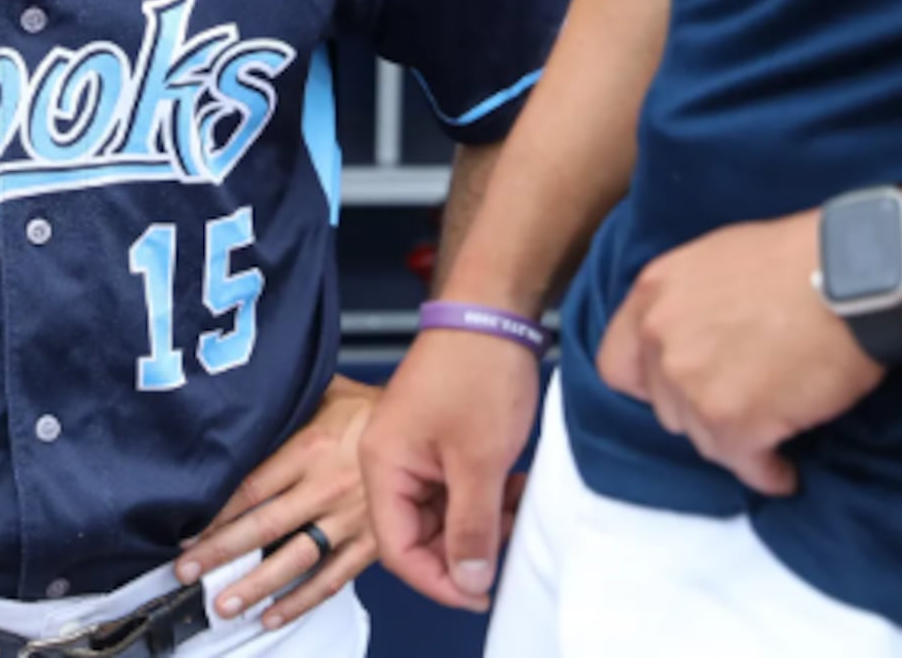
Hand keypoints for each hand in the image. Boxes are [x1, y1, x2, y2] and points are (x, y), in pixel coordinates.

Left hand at [174, 375, 381, 631]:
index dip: (216, 514)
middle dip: (220, 553)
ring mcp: (350, 519)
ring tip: (224, 604)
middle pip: (264, 527)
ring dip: (255, 586)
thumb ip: (286, 405)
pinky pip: (332, 579)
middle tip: (187, 572)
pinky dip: (301, 601)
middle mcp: (327, 487)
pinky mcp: (371, 543)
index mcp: (311, 448)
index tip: (187, 531)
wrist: (428, 429)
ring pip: (295, 560)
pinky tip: (273, 615)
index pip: (252, 488)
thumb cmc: (373, 408)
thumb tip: (243, 403)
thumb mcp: (326, 391)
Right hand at [360, 329, 538, 612]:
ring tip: (518, 511)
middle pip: (421, 535)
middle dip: (467, 548)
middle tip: (509, 546)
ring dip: (481, 522)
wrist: (492, 309)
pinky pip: (456, 488)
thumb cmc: (477, 369)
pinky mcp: (440, 440)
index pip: (400, 550)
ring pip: (444, 514)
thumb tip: (468, 581)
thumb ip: (472, 527)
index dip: (441, 580)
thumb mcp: (480, 461)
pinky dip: (485, 498)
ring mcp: (416, 450)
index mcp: (383, 466)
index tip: (482, 592)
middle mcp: (392, 461)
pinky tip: (514, 489)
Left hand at [594, 213, 884, 495]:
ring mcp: (691, 381)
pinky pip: (743, 464)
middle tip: (745, 405)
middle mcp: (661, 337)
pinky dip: (766, 471)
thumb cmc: (804, 259)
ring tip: (773, 431)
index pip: (619, 364)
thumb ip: (689, 302)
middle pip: (666, 407)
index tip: (684, 391)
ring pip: (703, 438)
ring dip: (736, 440)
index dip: (652, 384)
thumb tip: (693, 339)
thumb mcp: (720, 260)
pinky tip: (785, 468)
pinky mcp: (731, 420)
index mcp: (654, 292)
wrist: (857, 276)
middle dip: (703, 410)